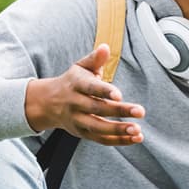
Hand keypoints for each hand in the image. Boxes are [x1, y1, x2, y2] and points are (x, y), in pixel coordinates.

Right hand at [24, 44, 145, 144]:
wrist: (47, 102)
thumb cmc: (72, 82)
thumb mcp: (80, 67)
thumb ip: (94, 59)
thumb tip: (105, 47)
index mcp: (76, 85)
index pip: (90, 88)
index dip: (104, 91)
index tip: (119, 95)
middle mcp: (75, 104)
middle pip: (97, 109)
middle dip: (119, 111)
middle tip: (140, 111)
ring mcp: (77, 120)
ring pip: (98, 127)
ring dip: (119, 130)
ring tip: (137, 130)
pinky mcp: (82, 133)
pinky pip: (100, 139)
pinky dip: (118, 141)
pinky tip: (135, 138)